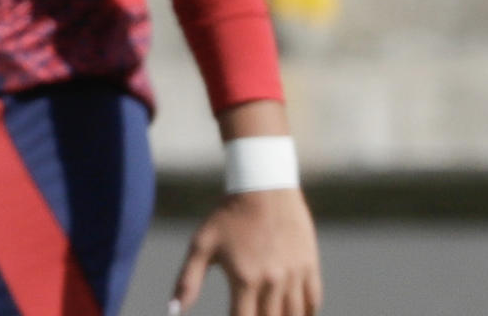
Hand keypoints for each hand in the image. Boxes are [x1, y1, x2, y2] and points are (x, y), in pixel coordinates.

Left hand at [170, 188, 321, 315]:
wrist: (264, 185)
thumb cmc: (228, 215)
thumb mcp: (201, 245)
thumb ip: (187, 281)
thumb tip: (174, 310)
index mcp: (245, 279)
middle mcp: (273, 279)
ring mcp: (294, 271)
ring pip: (295, 314)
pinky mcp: (309, 262)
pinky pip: (313, 298)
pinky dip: (308, 313)